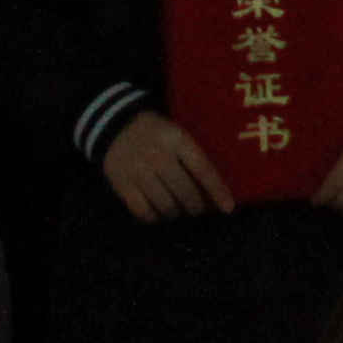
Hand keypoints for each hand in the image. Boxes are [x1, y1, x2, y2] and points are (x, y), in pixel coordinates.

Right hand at [100, 113, 234, 223]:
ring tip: (180, 213)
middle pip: (185, 191)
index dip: (217, 190)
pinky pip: (143, 211)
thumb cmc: (155, 131)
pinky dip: (154, 218)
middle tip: (199, 210)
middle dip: (196, 206)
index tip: (228, 207)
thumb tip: (213, 187)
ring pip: (165, 205)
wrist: (114, 124)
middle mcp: (158, 156)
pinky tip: (160, 215)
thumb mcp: (177, 133)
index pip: (203, 169)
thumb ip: (193, 154)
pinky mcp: (122, 184)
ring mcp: (139, 171)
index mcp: (177, 139)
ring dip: (177, 214)